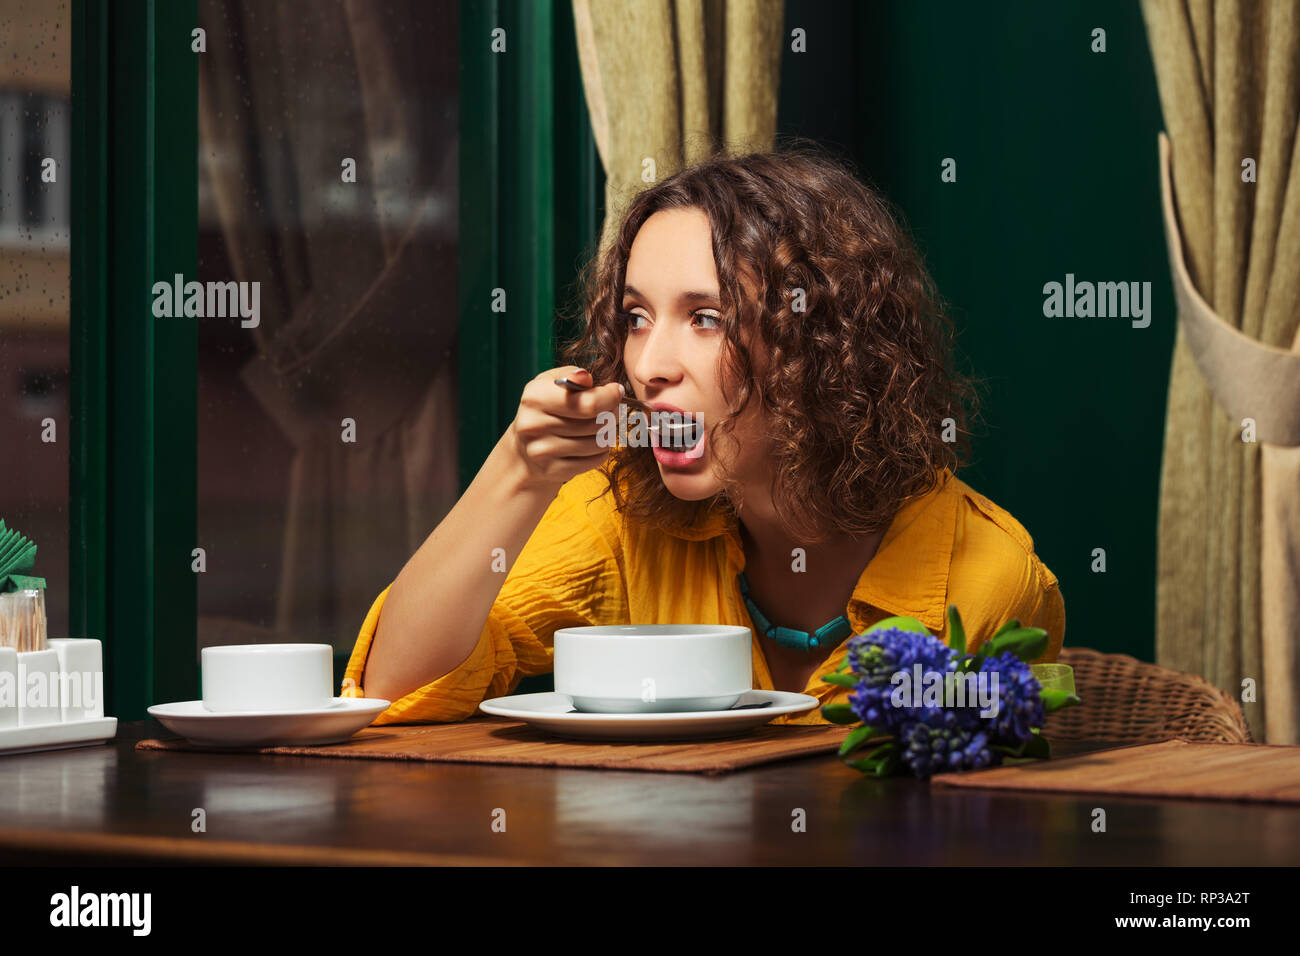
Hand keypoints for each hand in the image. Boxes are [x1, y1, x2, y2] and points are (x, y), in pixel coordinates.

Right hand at [507, 366, 621, 489]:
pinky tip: (592, 443)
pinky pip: (595, 460)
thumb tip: (585, 378)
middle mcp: (534, 424)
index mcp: (535, 397)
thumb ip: (572, 375)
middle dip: (612, 415)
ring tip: (600, 427)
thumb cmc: (547, 409)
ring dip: (607, 434)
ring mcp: (542, 451)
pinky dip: (601, 452)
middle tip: (611, 410)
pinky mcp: (552, 470)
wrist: (525, 451)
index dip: (610, 397)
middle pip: (597, 423)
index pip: (588, 403)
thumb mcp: (552, 384)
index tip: (617, 391)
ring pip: (599, 443)